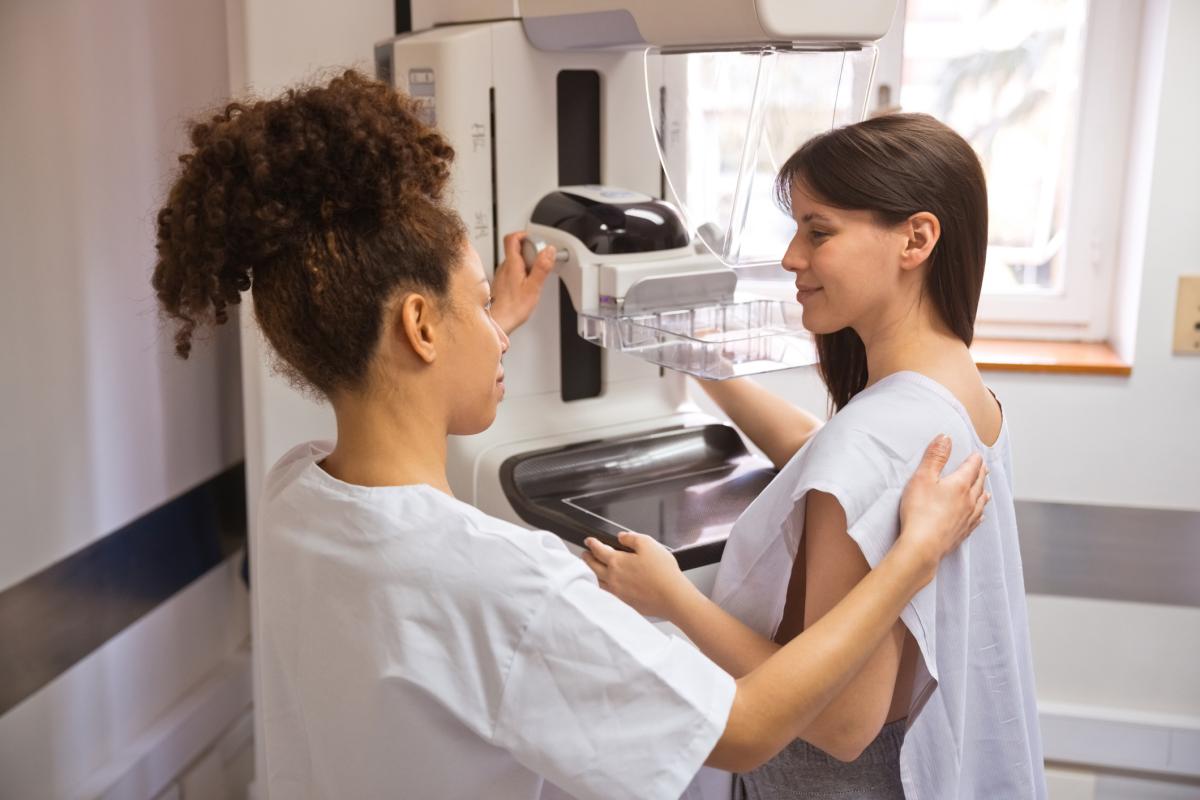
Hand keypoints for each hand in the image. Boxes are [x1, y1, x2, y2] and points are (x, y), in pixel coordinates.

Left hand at [489, 231, 556, 333]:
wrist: (498, 323)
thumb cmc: (513, 308)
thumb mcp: (533, 287)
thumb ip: (541, 267)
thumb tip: (548, 250)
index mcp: (511, 264)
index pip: (512, 238)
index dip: (523, 234)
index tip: (535, 240)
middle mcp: (503, 267)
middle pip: (515, 249)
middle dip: (530, 252)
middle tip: (539, 262)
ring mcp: (500, 275)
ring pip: (514, 262)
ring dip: (525, 264)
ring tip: (534, 277)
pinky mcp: (501, 284)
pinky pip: (511, 272)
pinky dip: (520, 274)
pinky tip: (526, 286)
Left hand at [582, 531, 693, 618]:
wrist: (672, 597)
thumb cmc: (663, 572)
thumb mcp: (648, 544)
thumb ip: (632, 538)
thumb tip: (621, 536)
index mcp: (617, 562)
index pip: (598, 550)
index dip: (592, 543)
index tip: (589, 540)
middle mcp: (613, 578)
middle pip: (593, 566)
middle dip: (587, 558)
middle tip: (585, 553)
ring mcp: (617, 592)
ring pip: (598, 581)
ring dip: (592, 573)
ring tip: (592, 569)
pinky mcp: (624, 602)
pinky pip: (606, 593)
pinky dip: (602, 586)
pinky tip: (605, 585)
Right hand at [897, 435, 989, 573]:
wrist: (923, 545)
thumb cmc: (920, 511)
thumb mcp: (922, 477)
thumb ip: (935, 456)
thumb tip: (946, 437)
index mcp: (960, 485)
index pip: (972, 467)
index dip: (974, 458)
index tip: (976, 453)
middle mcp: (969, 500)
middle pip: (978, 483)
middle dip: (980, 473)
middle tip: (982, 467)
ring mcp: (968, 518)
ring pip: (981, 502)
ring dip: (983, 492)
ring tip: (986, 490)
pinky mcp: (963, 532)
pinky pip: (976, 519)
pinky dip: (980, 513)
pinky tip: (980, 515)